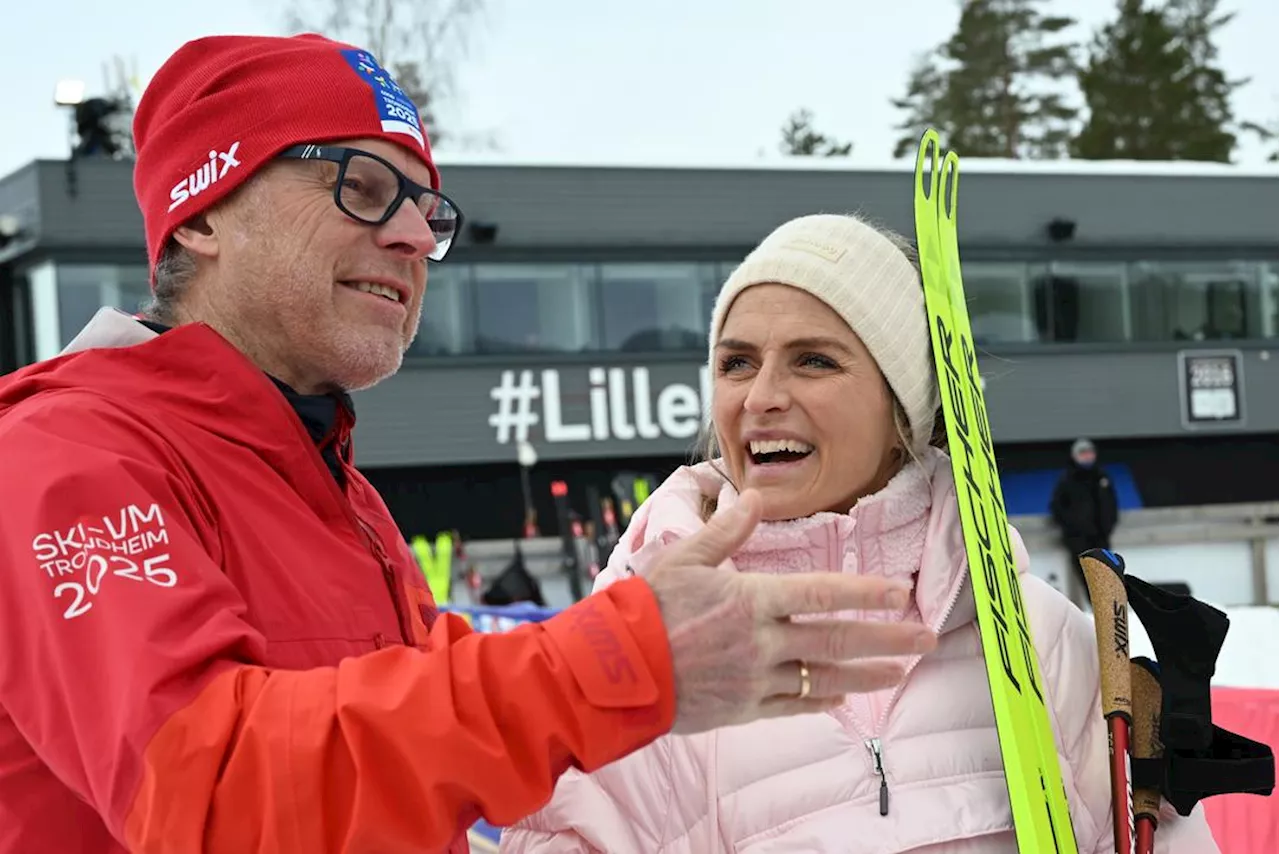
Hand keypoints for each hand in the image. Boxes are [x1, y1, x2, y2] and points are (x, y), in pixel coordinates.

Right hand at [644, 489, 936, 734]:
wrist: (615, 671)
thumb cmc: (645, 609)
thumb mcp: (684, 557)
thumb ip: (727, 530)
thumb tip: (756, 496)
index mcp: (751, 599)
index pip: (823, 593)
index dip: (866, 592)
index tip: (900, 592)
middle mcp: (762, 642)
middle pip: (837, 640)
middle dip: (888, 639)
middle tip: (926, 638)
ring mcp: (755, 679)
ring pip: (824, 679)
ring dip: (867, 674)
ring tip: (900, 672)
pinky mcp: (743, 709)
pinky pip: (793, 705)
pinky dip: (822, 701)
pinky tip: (843, 697)